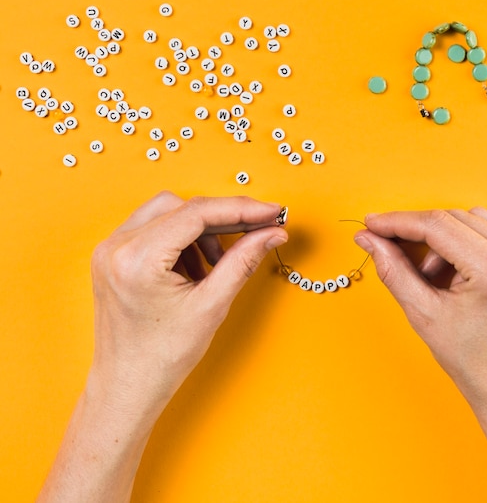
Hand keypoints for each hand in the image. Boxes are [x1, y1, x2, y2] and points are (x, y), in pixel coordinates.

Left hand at [89, 192, 287, 413]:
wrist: (128, 386)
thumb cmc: (162, 357)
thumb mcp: (211, 305)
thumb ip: (244, 260)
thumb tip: (271, 233)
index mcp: (137, 258)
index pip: (197, 213)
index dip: (240, 208)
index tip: (270, 211)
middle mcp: (116, 246)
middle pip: (181, 206)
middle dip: (220, 219)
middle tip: (253, 232)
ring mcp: (110, 249)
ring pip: (167, 212)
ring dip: (199, 230)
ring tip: (213, 265)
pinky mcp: (113, 255)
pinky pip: (154, 228)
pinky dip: (181, 239)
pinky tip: (193, 268)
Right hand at [354, 208, 486, 416]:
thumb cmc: (473, 362)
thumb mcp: (423, 313)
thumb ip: (392, 268)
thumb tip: (367, 238)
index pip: (437, 225)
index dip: (398, 222)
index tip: (373, 224)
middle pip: (456, 217)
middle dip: (421, 233)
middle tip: (397, 253)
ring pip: (476, 219)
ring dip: (448, 237)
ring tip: (439, 276)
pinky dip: (472, 242)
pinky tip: (462, 271)